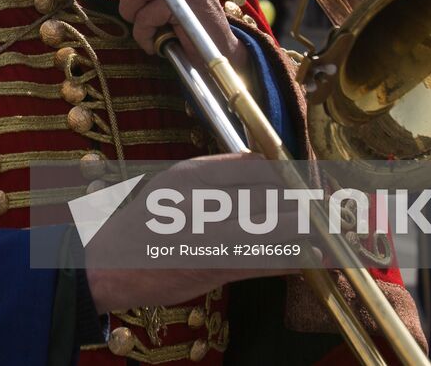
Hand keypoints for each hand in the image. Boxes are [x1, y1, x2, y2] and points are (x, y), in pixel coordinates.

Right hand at [84, 153, 300, 311]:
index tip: (298, 178)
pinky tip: (311, 257)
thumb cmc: (144, 226)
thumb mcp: (171, 188)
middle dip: (298, 200)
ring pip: (273, 226)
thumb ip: (213, 180)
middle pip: (267, 193)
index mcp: (190, 174)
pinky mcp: (215, 266)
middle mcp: (201, 199)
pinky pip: (265, 260)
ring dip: (301, 228)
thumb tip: (261, 171)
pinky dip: (293, 259)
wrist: (109, 267)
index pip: (253, 163)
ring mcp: (208, 233)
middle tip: (320, 205)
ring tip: (320, 228)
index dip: (282, 171)